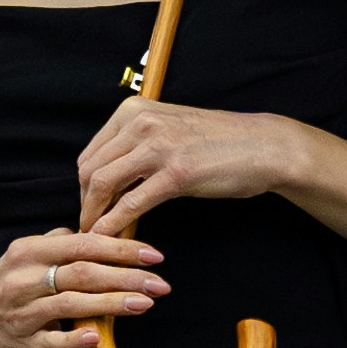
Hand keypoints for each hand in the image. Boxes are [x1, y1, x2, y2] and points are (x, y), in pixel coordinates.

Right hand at [0, 224, 166, 347]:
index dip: (121, 250)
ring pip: (72, 305)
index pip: (83, 245)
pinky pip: (52, 342)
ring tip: (144, 303)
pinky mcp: (23, 343)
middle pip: (83, 274)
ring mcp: (23, 313)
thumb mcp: (27, 252)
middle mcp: (25, 280)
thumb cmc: (9, 281)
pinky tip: (99, 339)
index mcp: (30, 252)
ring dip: (111, 305)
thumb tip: (101, 229)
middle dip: (126, 277)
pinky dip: (75, 340)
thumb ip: (61, 241)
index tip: (153, 255)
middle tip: (160, 282)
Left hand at [71, 96, 314, 242]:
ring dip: (94, 215)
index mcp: (135, 110)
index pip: (92, 152)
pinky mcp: (176, 174)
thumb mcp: (170, 129)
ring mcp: (158, 147)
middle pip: (91, 169)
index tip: (89, 206)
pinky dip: (114, 224)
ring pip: (103, 184)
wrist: (262, 146)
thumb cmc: (219, 142)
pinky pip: (131, 203)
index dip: (84, 185)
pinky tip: (111, 237)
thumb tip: (109, 175)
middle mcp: (141, 123)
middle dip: (85, 202)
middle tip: (90, 226)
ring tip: (96, 236)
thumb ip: (138, 145)